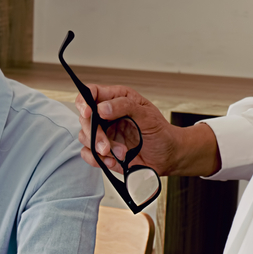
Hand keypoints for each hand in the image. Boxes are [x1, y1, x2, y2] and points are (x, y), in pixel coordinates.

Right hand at [75, 84, 220, 176]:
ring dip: (100, 149)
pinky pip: (88, 154)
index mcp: (117, 100)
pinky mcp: (102, 150)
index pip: (92, 93)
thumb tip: (102, 108)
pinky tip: (114, 160)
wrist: (168, 157)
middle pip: (85, 119)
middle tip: (106, 146)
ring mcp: (104, 133)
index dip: (84, 101)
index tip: (88, 113)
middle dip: (94, 134)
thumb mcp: (147, 116)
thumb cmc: (161, 134)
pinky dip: (98, 159)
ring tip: (121, 154)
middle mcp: (107, 115)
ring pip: (84, 137)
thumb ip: (125, 106)